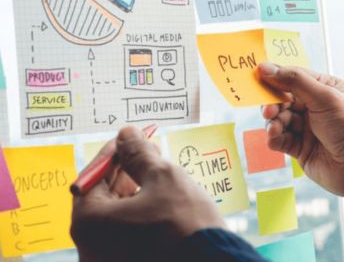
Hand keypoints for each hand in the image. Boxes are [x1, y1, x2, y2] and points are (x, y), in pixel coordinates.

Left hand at [71, 126, 224, 261]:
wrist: (213, 261)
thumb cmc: (183, 223)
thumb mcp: (163, 177)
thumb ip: (139, 153)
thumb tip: (127, 134)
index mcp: (89, 222)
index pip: (92, 177)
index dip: (114, 153)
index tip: (130, 139)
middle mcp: (90, 246)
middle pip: (102, 198)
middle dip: (125, 172)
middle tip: (147, 152)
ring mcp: (108, 258)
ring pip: (117, 216)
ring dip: (134, 191)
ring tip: (158, 173)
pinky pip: (127, 233)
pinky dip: (140, 213)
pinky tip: (160, 198)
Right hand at [259, 63, 343, 195]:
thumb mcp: (324, 97)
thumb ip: (294, 81)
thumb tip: (266, 68)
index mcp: (324, 89)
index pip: (294, 77)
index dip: (276, 76)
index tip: (258, 76)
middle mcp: (314, 107)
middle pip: (283, 99)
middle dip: (273, 103)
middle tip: (268, 109)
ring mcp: (307, 128)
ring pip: (279, 119)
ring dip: (273, 122)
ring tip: (275, 127)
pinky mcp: (301, 148)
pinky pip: (281, 139)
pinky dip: (275, 138)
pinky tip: (275, 138)